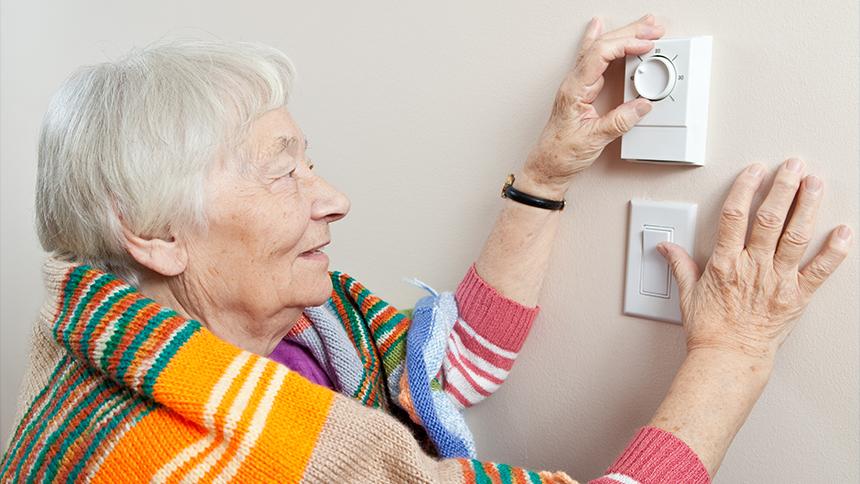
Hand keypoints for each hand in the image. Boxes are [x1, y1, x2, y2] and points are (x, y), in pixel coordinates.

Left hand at [522, 14, 664, 197]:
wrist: (547, 167)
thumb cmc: (561, 154)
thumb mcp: (594, 140)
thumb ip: (620, 121)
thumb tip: (643, 105)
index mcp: (574, 89)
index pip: (600, 55)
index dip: (625, 45)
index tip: (646, 45)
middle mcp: (573, 83)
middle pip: (601, 46)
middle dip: (629, 33)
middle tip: (653, 27)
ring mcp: (576, 86)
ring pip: (598, 50)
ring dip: (622, 35)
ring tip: (642, 25)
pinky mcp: (581, 91)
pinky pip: (593, 60)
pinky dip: (603, 43)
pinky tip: (600, 29)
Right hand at [657, 159, 852, 360]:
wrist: (728, 359)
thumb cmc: (709, 330)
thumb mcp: (687, 294)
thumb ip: (680, 265)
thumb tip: (666, 247)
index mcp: (725, 264)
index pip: (734, 217)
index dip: (745, 189)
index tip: (755, 171)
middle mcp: (752, 268)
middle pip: (769, 219)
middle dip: (783, 188)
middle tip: (793, 166)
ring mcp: (777, 281)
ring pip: (795, 237)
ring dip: (807, 208)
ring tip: (815, 184)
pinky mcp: (796, 297)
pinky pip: (820, 271)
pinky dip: (834, 251)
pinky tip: (843, 232)